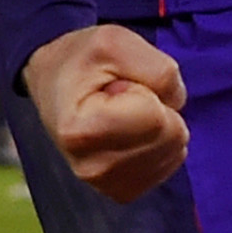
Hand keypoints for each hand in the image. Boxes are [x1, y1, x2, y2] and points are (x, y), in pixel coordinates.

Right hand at [24, 23, 189, 204]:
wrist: (55, 84)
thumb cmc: (84, 61)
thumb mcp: (116, 41)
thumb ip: (158, 68)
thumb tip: (176, 105)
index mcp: (82, 131)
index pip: (156, 117)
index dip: (148, 89)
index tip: (118, 84)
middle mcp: (90, 168)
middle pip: (170, 137)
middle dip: (159, 107)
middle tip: (124, 96)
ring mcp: (105, 184)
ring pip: (174, 152)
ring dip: (160, 124)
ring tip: (125, 111)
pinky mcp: (121, 191)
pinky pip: (169, 165)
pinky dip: (160, 142)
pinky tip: (131, 130)